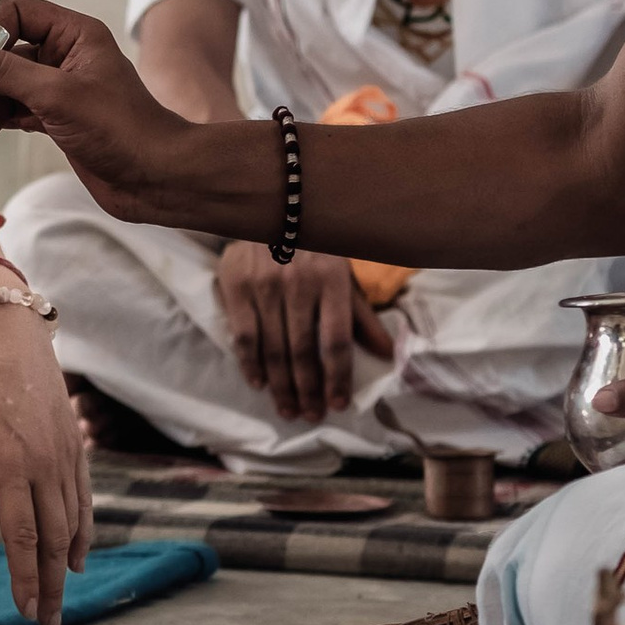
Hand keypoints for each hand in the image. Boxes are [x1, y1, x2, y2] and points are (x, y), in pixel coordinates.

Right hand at [0, 0, 189, 218]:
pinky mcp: (56, 119)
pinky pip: (11, 111)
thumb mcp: (57, 96)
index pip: (16, 12)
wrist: (158, 180)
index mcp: (75, 34)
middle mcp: (65, 56)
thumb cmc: (125, 131)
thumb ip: (3, 73)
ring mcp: (59, 89)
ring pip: (2, 87)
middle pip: (2, 54)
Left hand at [0, 299, 89, 624]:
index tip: (24, 611)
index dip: (25, 578)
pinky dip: (83, 531)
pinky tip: (77, 556)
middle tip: (46, 622)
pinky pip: (83, 499)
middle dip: (51, 586)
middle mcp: (47, 466)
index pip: (22, 537)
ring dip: (68, 566)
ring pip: (73, 523)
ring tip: (62, 599)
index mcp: (13, 465)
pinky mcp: (75, 446)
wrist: (12, 334)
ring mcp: (67, 456)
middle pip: (54, 540)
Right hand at [218, 238, 392, 422]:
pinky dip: (251, 364)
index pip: (336, 341)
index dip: (338, 377)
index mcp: (333, 281)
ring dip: (282, 385)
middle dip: (309, 389)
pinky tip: (259, 383)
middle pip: (304, 351)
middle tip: (311, 415)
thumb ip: (362, 316)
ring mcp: (265, 286)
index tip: (338, 404)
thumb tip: (388, 354)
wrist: (269, 208)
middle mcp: (299, 285)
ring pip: (275, 348)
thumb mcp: (343, 275)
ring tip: (288, 409)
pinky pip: (244, 335)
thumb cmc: (314, 248)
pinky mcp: (236, 285)